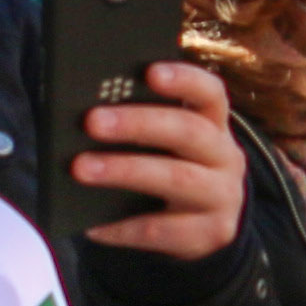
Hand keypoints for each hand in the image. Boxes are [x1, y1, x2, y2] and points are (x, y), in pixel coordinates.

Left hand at [71, 56, 249, 260]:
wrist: (205, 228)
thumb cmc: (171, 171)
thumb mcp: (167, 145)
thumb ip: (142, 126)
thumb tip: (87, 114)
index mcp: (214, 124)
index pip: (210, 93)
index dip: (184, 81)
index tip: (149, 72)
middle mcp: (225, 156)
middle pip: (189, 132)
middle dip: (139, 124)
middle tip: (91, 121)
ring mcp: (222, 196)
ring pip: (177, 179)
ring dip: (125, 170)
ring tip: (80, 168)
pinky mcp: (211, 233)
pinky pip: (162, 230)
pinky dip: (123, 227)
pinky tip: (92, 225)